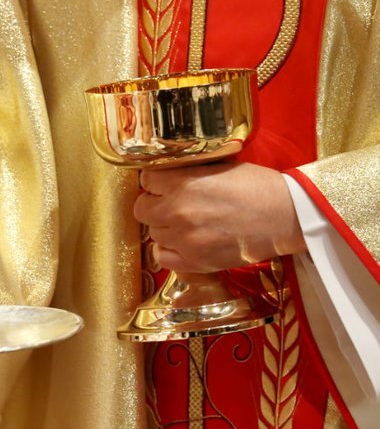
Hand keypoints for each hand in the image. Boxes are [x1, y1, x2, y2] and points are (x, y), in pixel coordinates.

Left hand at [134, 161, 305, 272]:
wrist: (287, 216)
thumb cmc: (258, 187)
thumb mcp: (220, 167)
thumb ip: (188, 173)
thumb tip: (167, 176)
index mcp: (184, 183)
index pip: (146, 180)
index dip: (155, 182)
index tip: (163, 184)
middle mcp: (178, 211)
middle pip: (142, 209)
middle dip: (154, 204)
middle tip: (170, 204)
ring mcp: (185, 239)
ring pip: (153, 233)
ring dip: (165, 227)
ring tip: (186, 223)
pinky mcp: (195, 261)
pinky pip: (162, 257)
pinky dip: (169, 250)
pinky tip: (182, 243)